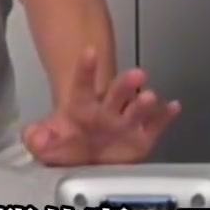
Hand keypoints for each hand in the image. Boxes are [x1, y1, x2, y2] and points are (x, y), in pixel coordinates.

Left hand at [22, 48, 179, 165]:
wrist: (90, 157)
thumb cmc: (71, 144)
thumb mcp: (48, 143)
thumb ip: (39, 138)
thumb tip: (36, 137)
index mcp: (84, 107)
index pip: (82, 85)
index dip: (85, 69)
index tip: (89, 52)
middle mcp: (108, 110)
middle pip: (116, 93)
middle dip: (125, 84)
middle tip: (137, 74)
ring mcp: (127, 121)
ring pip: (137, 108)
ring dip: (144, 102)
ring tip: (150, 96)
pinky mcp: (143, 136)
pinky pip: (156, 125)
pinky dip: (166, 116)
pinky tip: (174, 107)